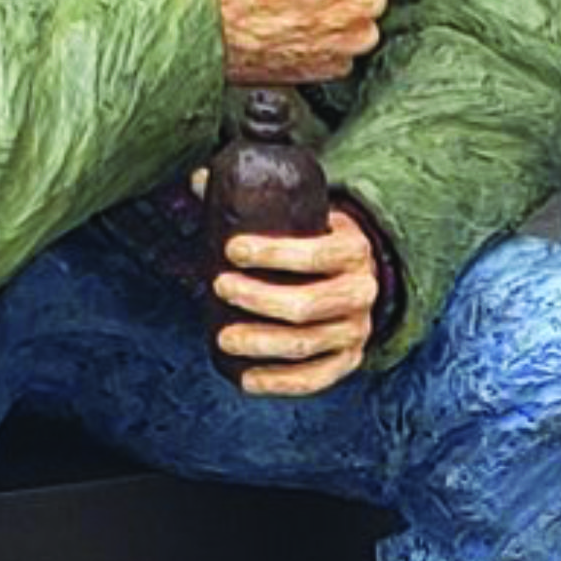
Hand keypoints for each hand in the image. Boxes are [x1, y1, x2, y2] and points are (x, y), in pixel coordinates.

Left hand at [212, 211, 381, 400]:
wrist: (357, 275)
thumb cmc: (315, 241)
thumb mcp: (301, 214)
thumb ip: (255, 196)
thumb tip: (198, 178)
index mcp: (354, 250)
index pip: (317, 254)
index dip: (273, 253)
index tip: (231, 249)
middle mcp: (362, 292)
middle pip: (307, 304)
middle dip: (258, 298)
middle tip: (219, 286)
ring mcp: (356, 330)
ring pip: (306, 345)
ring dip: (261, 343)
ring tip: (223, 338)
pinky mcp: (347, 360)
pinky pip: (316, 379)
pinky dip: (279, 382)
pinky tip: (245, 379)